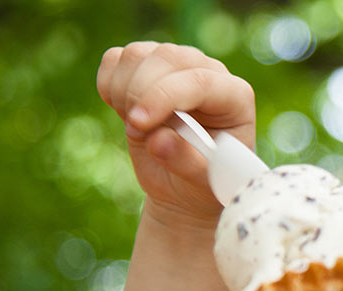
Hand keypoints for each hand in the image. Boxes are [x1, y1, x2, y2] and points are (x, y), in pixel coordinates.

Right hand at [96, 41, 255, 229]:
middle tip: (136, 131)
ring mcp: (175, 65)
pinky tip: (125, 113)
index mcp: (234, 96)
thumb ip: (187, 163)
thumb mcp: (203, 183)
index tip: (138, 125)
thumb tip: (159, 140)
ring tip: (138, 128)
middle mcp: (207, 71)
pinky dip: (108, 84)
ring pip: (137, 54)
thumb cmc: (203, 182)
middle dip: (140, 93)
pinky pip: (115, 59)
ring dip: (123, 91)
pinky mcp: (145, 66)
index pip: (200, 81)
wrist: (185, 183)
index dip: (164, 97)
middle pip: (167, 57)